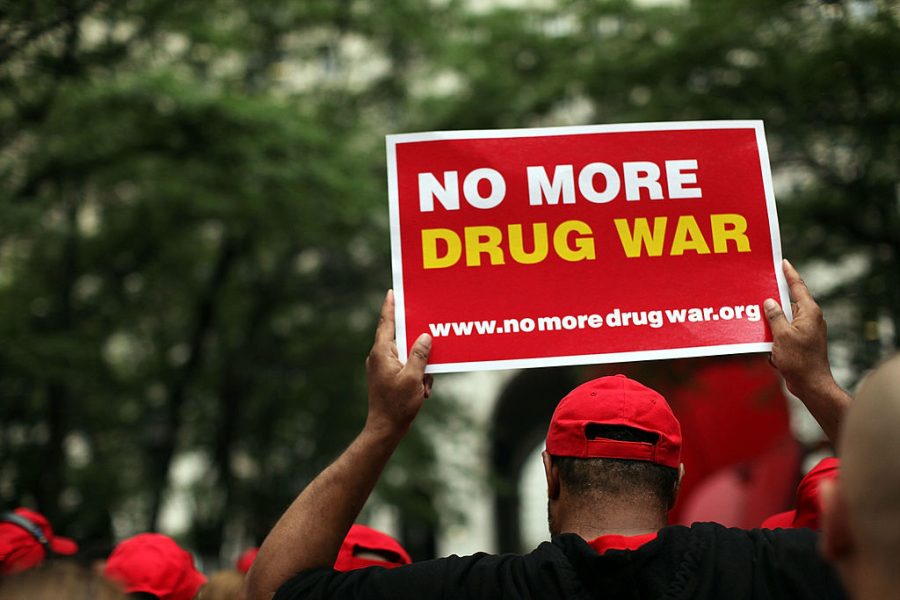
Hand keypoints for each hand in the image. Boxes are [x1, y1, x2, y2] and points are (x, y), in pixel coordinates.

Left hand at [365, 290, 432, 437]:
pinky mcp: (388, 377)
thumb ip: (420, 354)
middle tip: (430, 341)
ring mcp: (383, 367)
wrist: (385, 429)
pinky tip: (421, 391)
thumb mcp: (414, 378)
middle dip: (418, 347)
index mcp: (382, 353)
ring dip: (420, 368)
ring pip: (408, 356)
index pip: (386, 323)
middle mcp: (380, 357)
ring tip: (423, 386)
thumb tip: (424, 337)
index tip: (392, 292)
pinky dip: (417, 377)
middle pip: (401, 339)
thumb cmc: (397, 405)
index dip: (390, 306)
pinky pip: (406, 368)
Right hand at [764, 259, 834, 397]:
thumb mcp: (782, 336)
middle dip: (775, 298)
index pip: (798, 287)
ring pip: (785, 319)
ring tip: (757, 318)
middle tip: (762, 287)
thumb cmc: (799, 360)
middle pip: (790, 302)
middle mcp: (811, 319)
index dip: (790, 274)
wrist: (811, 385)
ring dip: (772, 321)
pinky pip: (784, 332)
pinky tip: (765, 342)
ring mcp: (807, 331)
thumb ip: (775, 316)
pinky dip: (774, 335)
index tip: (783, 262)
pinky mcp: (801, 343)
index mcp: (809, 313)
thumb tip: (770, 302)